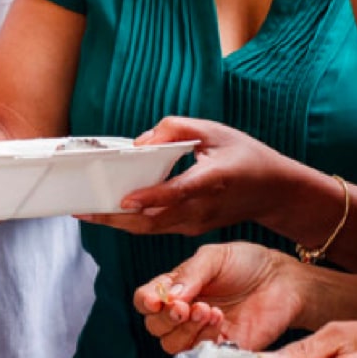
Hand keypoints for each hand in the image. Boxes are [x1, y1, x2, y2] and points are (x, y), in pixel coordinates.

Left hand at [78, 117, 276, 235]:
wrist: (274, 192)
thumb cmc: (246, 155)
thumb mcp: (216, 131)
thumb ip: (177, 129)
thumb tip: (141, 143)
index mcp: (213, 181)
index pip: (178, 192)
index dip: (151, 196)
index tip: (125, 199)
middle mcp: (202, 208)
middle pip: (153, 220)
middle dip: (115, 218)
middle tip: (83, 210)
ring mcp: (196, 222)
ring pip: (151, 228)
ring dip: (117, 223)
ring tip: (86, 213)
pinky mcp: (191, 227)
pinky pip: (156, 227)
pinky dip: (131, 222)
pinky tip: (109, 212)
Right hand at [135, 242, 307, 355]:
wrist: (282, 279)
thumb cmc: (247, 263)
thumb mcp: (214, 257)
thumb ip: (191, 274)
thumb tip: (170, 296)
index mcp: (176, 288)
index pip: (146, 300)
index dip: (146, 302)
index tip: (157, 300)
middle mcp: (183, 313)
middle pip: (155, 327)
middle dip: (168, 318)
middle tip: (187, 306)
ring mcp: (200, 333)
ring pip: (173, 345)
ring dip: (186, 330)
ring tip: (209, 311)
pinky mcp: (222, 349)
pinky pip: (201, 356)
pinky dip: (205, 340)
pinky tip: (220, 322)